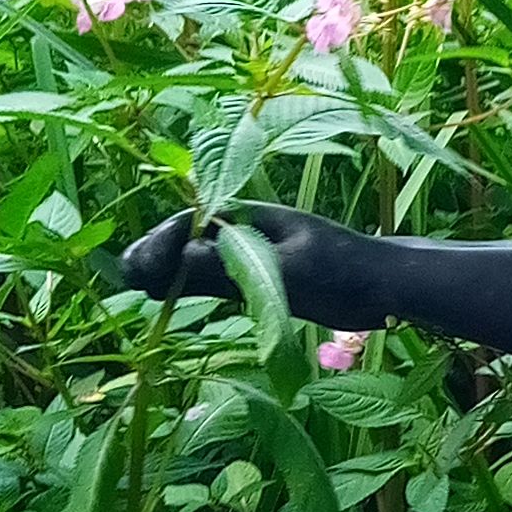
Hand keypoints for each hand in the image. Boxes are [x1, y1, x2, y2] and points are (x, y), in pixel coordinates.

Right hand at [121, 202, 384, 329]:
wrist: (384, 286)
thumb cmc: (344, 269)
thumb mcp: (287, 269)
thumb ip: (234, 267)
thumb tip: (178, 259)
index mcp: (252, 216)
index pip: (193, 222)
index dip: (163, 241)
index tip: (142, 264)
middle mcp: (246, 232)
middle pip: (188, 239)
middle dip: (156, 253)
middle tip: (127, 276)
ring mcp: (251, 256)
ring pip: (196, 261)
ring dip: (167, 271)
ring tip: (135, 285)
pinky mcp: (260, 281)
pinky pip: (214, 280)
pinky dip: (188, 285)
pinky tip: (164, 295)